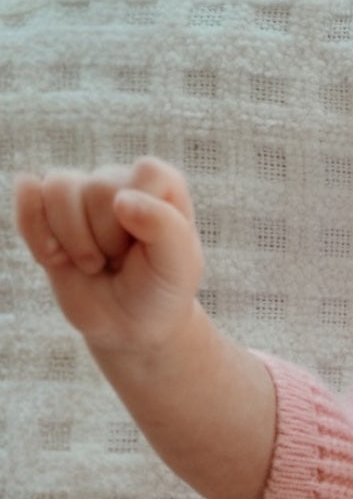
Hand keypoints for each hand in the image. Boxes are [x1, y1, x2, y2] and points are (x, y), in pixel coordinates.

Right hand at [13, 157, 203, 352]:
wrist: (127, 326)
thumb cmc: (158, 292)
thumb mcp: (179, 266)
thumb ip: (165, 226)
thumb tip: (121, 200)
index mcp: (160, 184)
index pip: (145, 173)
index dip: (141, 218)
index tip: (148, 249)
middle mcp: (118, 179)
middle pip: (96, 187)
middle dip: (107, 241)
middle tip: (120, 263)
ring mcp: (80, 192)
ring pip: (56, 189)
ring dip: (73, 242)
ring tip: (94, 263)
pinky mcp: (47, 209)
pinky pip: (28, 195)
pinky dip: (37, 233)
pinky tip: (57, 258)